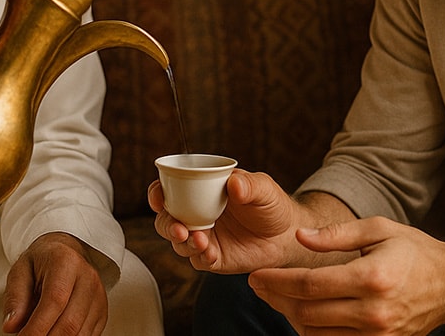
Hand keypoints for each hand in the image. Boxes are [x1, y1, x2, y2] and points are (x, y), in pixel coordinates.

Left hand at [1, 233, 107, 334]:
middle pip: (70, 322)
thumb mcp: (20, 272)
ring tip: (39, 333)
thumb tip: (11, 326)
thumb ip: (15, 298)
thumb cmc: (40, 264)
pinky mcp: (103, 311)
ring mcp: (99, 295)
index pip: (55, 301)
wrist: (66, 254)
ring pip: (80, 334)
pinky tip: (53, 333)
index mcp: (66, 261)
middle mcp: (88, 277)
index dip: (37, 327)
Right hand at [149, 169, 301, 273]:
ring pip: (179, 242)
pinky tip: (211, 254)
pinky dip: (201, 257)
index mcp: (201, 191)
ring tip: (201, 241)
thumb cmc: (271, 204)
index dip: (157, 193)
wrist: (287, 235)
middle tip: (180, 229)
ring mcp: (203, 237)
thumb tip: (234, 184)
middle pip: (167, 220)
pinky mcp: (212, 258)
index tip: (158, 198)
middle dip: (167, 225)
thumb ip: (250, 185)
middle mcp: (196, 215)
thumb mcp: (264, 189)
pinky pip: (198, 260)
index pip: (170, 191)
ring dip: (184, 243)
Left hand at [248, 217, 444, 335]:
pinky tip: (304, 313)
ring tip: (279, 297)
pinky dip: (314, 331)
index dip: (278, 281)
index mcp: (373, 278)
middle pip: (308, 312)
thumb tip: (300, 237)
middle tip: (259, 285)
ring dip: (292, 316)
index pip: (310, 284)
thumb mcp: (379, 229)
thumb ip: (337, 233)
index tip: (256, 275)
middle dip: (277, 298)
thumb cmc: (415, 252)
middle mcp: (374, 312)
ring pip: (317, 334)